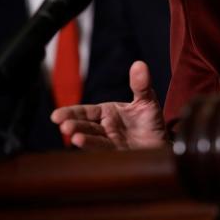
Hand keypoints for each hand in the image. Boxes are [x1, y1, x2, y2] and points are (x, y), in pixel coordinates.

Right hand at [51, 61, 166, 149]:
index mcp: (107, 113)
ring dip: (83, 139)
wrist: (163, 145)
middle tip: (65, 127)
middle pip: (85, 126)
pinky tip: (89, 149)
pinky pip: (105, 152)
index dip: (70, 113)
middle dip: (74, 126)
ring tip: (75, 138)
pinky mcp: (116, 155)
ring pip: (93, 140)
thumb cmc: (151, 123)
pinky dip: (97, 150)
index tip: (56, 116)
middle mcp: (104, 128)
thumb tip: (139, 64)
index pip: (85, 112)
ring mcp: (108, 142)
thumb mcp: (147, 101)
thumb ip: (141, 85)